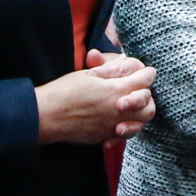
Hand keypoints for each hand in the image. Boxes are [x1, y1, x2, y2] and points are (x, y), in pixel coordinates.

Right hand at [35, 49, 155, 145]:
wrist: (46, 116)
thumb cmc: (63, 91)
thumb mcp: (87, 74)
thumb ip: (109, 69)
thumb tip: (122, 59)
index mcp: (116, 89)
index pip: (145, 79)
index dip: (147, 73)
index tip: (146, 71)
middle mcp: (119, 109)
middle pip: (149, 103)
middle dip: (146, 93)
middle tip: (137, 88)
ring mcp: (113, 125)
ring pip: (142, 122)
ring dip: (140, 112)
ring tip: (131, 105)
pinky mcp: (105, 136)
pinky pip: (125, 135)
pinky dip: (127, 128)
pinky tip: (119, 122)